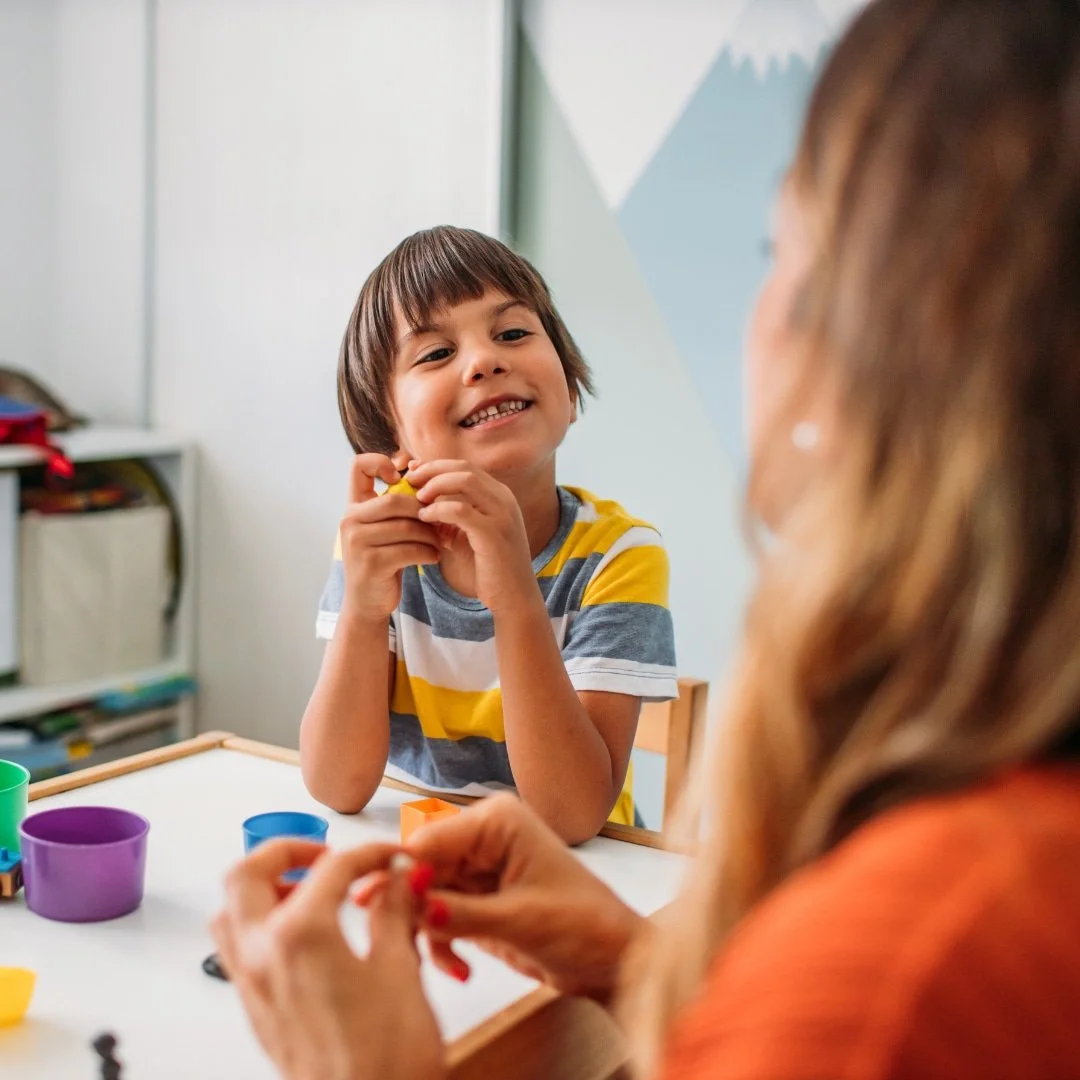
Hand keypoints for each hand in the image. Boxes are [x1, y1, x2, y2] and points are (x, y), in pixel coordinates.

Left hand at [211, 839, 443, 1079]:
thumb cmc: (387, 1060)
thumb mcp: (401, 969)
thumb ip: (396, 911)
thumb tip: (401, 877)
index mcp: (301, 934)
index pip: (333, 866)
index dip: (370, 853)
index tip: (392, 857)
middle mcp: (264, 955)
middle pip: (248, 873)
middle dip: (286, 851)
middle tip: (325, 854)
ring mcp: (252, 986)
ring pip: (230, 912)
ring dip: (262, 888)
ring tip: (307, 889)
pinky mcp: (255, 1012)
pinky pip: (237, 950)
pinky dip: (259, 925)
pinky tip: (303, 935)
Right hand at [340, 454, 441, 621]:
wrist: (368, 602)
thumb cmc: (384, 560)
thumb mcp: (386, 529)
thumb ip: (397, 506)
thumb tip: (426, 477)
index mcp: (354, 506)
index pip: (358, 466)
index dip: (381, 462)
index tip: (403, 479)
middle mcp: (350, 520)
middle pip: (395, 499)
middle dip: (423, 511)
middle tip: (440, 522)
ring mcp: (357, 542)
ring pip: (406, 526)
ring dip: (430, 534)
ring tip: (440, 541)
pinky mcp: (370, 563)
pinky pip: (409, 549)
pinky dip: (428, 552)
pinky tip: (434, 557)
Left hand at [406, 461, 535, 612]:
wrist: (514, 597)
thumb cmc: (489, 566)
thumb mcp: (468, 534)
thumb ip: (450, 515)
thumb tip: (421, 500)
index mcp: (499, 496)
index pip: (465, 467)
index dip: (436, 466)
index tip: (413, 471)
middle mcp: (504, 499)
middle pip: (464, 468)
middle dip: (432, 470)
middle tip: (409, 480)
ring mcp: (502, 514)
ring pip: (465, 482)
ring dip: (435, 486)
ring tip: (416, 498)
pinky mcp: (494, 533)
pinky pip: (461, 510)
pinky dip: (439, 510)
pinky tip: (424, 517)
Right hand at [406, 794, 643, 1000]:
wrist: (612, 959)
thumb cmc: (584, 925)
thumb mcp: (518, 921)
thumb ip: (460, 912)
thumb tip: (410, 903)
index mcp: (496, 821)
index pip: (429, 840)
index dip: (402, 873)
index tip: (382, 907)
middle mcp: (483, 836)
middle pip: (420, 867)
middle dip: (411, 907)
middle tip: (401, 942)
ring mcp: (478, 868)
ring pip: (423, 893)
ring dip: (426, 930)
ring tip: (445, 963)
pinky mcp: (476, 898)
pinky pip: (438, 914)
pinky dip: (440, 942)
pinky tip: (460, 968)